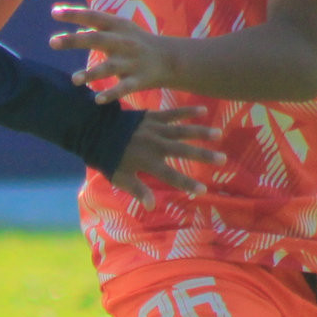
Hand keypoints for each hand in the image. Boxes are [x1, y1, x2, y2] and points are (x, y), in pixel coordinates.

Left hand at [50, 4, 179, 102]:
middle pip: (96, 40)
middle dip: (74, 41)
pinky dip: (111, 94)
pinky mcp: (137, 80)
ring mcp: (130, 62)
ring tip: (74, 80)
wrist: (170, 59)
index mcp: (118, 26)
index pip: (94, 16)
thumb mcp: (120, 27)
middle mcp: (123, 42)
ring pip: (108, 68)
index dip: (74, 14)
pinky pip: (123, 88)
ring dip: (91, 73)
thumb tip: (69, 17)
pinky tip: (98, 100)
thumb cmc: (137, 41)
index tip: (54, 13)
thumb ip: (96, 24)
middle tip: (52, 42)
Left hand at [108, 106, 223, 206]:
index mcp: (148, 162)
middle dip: (203, 155)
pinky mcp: (152, 117)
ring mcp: (154, 129)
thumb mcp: (120, 178)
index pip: (171, 176)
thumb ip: (138, 190)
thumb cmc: (108, 158)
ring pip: (182, 130)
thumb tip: (152, 206)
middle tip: (222, 160)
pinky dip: (187, 111)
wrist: (94, 130)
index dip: (187, 183)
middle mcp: (154, 145)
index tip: (203, 190)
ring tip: (218, 134)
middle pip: (183, 151)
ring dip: (201, 132)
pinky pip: (172, 113)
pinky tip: (203, 110)